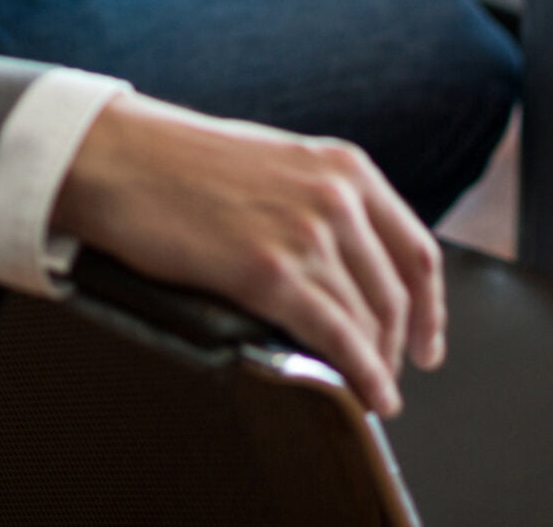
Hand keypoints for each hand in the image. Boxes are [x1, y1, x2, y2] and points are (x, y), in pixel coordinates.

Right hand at [53, 92, 442, 416]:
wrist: (120, 158)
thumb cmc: (180, 162)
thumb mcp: (276, 162)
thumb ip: (321, 200)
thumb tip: (350, 260)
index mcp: (344, 167)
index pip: (416, 250)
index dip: (431, 308)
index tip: (428, 342)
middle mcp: (337, 196)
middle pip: (396, 294)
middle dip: (400, 346)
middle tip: (392, 375)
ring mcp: (307, 233)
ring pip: (368, 320)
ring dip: (376, 366)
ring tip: (371, 391)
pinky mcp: (271, 272)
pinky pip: (337, 338)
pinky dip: (361, 375)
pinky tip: (365, 395)